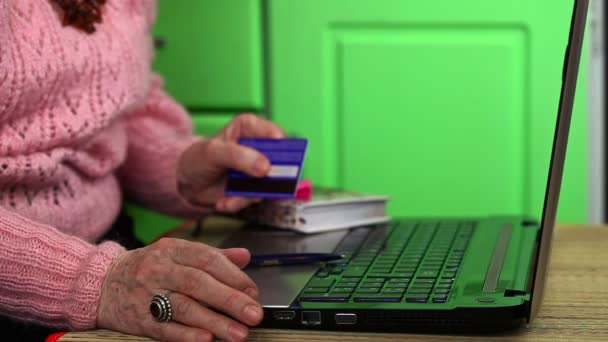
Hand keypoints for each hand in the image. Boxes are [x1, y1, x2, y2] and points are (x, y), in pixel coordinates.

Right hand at [97, 238, 262, 341]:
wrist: (102, 284)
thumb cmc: (148, 268)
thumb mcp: (178, 253)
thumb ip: (213, 256)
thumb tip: (244, 256)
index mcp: (172, 250)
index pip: (207, 259)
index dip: (233, 276)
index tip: (253, 291)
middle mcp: (160, 269)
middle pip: (198, 283)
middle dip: (230, 300)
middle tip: (254, 314)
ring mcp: (147, 294)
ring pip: (184, 307)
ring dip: (215, 321)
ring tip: (238, 333)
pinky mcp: (139, 319)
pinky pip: (165, 327)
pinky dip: (187, 334)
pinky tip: (206, 339)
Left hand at [177, 113, 284, 212]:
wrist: (187, 182)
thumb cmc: (199, 158)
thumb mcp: (214, 152)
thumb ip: (239, 156)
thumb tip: (266, 167)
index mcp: (251, 128)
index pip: (275, 134)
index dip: (280, 147)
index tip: (273, 161)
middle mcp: (259, 149)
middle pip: (281, 161)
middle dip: (271, 176)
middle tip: (260, 182)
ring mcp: (258, 171)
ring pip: (269, 185)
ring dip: (249, 194)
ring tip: (229, 196)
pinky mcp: (254, 189)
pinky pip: (255, 199)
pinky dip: (238, 203)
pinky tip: (224, 201)